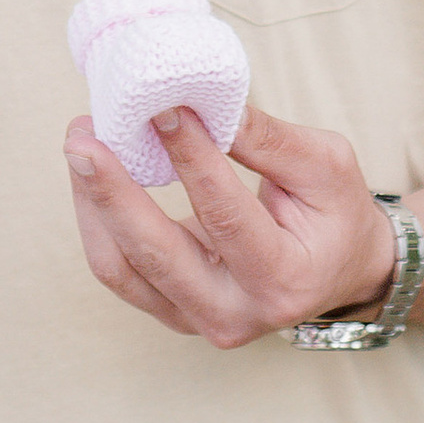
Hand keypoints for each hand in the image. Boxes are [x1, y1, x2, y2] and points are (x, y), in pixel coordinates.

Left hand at [64, 103, 399, 348]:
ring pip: (120, 267)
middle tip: (83, 135)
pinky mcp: (170, 311)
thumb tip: (199, 103)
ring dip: (92, 203)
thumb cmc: (336, 214)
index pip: (224, 215)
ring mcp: (196, 320)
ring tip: (83, 140)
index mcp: (283, 280)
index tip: (161, 108)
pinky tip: (92, 173)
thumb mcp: (326, 166)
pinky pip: (118, 269)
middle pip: (154, 255)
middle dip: (111, 190)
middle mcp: (234, 315)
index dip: (189, 159)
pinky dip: (98, 219)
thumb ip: (266, 139)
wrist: (340, 271)